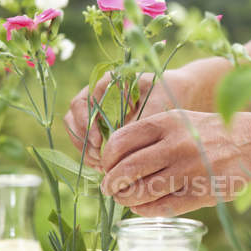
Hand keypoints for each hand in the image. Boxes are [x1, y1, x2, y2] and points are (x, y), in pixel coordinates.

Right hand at [64, 70, 189, 167]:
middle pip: (73, 116)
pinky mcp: (101, 124)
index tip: (99, 142)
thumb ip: (138, 123)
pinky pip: (87, 140)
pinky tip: (105, 167)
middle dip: (83, 140)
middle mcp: (97, 94)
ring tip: (103, 166)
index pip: (82, 103)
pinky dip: (93, 154)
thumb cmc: (167, 93)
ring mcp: (97, 109)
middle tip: (100, 159)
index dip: (86, 124)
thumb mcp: (156, 106)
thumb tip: (119, 145)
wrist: (177, 92)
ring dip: (86, 149)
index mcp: (106, 83)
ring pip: (76, 129)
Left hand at [100, 110, 250, 215]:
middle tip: (109, 188)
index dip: (106, 158)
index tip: (106, 166)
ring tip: (124, 199)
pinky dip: (145, 210)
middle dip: (111, 183)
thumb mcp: (180, 121)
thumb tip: (116, 159)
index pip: (120, 141)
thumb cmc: (210, 134)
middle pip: (126, 169)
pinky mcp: (199, 193)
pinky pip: (161, 207)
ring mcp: (188, 170)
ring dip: (126, 199)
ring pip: (141, 191)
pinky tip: (142, 207)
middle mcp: (175, 144)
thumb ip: (150, 135)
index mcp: (166, 122)